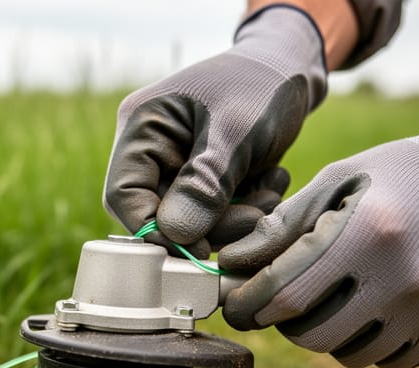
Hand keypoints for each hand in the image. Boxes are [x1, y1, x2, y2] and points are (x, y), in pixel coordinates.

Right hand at [103, 6, 325, 257]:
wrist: (295, 67)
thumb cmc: (262, 84)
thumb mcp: (236, 131)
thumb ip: (205, 182)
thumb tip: (176, 235)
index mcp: (142, 127)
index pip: (123, 194)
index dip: (153, 230)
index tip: (198, 248)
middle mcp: (152, 149)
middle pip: (161, 214)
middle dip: (209, 225)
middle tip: (255, 219)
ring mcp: (178, 165)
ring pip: (192, 220)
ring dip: (234, 220)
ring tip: (271, 194)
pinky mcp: (206, 178)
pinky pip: (216, 213)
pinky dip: (246, 209)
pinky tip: (272, 183)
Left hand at [219, 96, 418, 367]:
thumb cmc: (401, 175)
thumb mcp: (338, 180)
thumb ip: (282, 226)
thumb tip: (231, 264)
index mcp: (370, 232)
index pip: (286, 294)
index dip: (248, 305)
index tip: (236, 304)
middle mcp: (405, 276)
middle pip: (312, 336)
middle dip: (285, 322)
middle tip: (287, 299)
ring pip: (349, 354)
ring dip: (329, 333)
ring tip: (340, 294)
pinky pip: (389, 360)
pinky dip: (369, 342)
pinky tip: (377, 305)